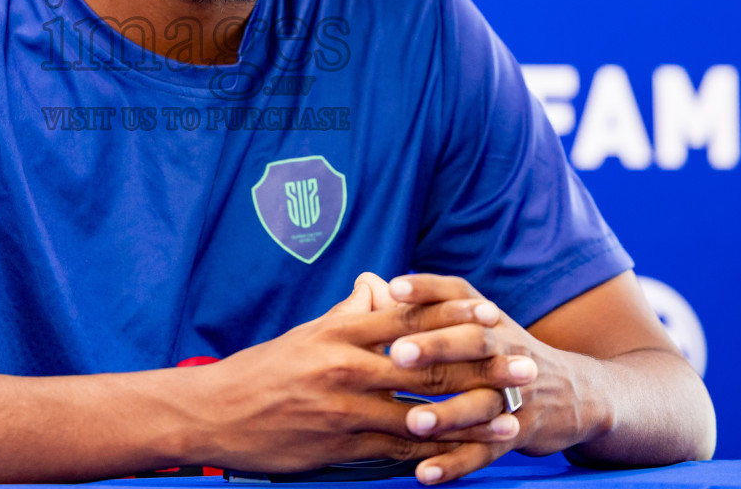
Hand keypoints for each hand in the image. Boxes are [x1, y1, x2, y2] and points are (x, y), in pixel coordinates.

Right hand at [179, 273, 519, 473]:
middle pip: (429, 364)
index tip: (496, 314)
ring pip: (421, 411)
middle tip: (524, 366)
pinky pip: (398, 449)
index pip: (411, 317)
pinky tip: (466, 454)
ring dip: (472, 416)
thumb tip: (379, 286)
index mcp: (342, 331)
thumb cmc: (264, 369)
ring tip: (510, 415)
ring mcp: (346, 408)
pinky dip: (436, 452)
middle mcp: (348, 365)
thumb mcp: (308, 332)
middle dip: (482, 367)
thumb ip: (350, 311)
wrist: (216, 411)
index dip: (458, 316)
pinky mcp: (341, 445)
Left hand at [383, 274, 596, 482]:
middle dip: (436, 347)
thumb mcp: (475, 321)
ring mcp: (515, 394)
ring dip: (448, 414)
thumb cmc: (503, 351)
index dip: (428, 291)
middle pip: (473, 344)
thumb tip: (369, 285)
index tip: (395, 289)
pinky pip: (486, 450)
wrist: (575, 393)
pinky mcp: (519, 433)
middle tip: (398, 353)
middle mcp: (506, 350)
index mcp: (488, 318)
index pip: (458, 296)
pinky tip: (424, 474)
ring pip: (481, 403)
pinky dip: (455, 464)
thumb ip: (422, 306)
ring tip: (412, 422)